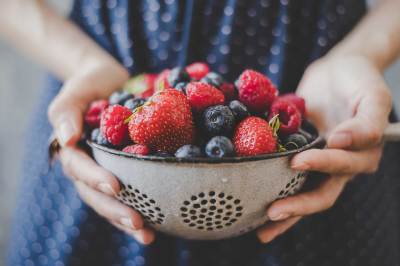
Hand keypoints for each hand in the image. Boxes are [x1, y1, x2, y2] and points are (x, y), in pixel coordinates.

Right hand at [48, 63, 154, 244]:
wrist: (111, 82)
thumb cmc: (91, 83)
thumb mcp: (77, 90)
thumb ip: (67, 111)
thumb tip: (66, 139)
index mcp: (74, 150)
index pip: (80, 169)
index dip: (96, 179)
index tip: (116, 186)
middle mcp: (89, 166)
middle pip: (96, 195)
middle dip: (115, 210)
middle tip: (137, 222)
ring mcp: (106, 171)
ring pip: (112, 202)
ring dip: (127, 220)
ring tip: (147, 234)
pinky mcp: (127, 171)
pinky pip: (131, 194)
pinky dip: (142, 209)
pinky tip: (157, 223)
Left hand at [257, 54, 391, 242]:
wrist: (337, 71)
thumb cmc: (358, 79)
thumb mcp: (372, 95)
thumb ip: (366, 121)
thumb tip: (341, 141)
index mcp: (362, 153)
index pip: (341, 166)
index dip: (321, 165)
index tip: (297, 161)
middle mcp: (341, 165)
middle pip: (322, 193)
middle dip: (298, 205)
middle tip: (273, 212)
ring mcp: (319, 163)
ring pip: (304, 193)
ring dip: (286, 213)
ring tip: (262, 229)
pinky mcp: (300, 155)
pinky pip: (287, 177)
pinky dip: (274, 191)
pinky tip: (254, 204)